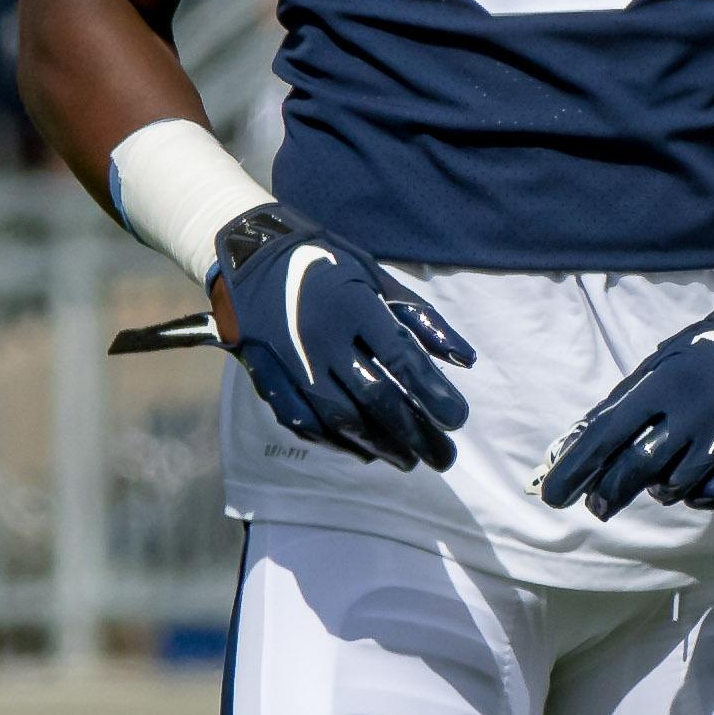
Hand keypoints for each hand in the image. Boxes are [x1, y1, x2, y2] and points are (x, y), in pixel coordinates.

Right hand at [213, 204, 473, 470]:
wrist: (249, 254)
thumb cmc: (325, 264)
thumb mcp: (376, 277)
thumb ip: (420, 320)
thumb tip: (465, 360)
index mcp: (354, 306)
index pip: (402, 359)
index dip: (433, 394)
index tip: (457, 419)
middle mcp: (323, 337)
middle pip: (376, 398)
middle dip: (415, 433)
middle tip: (443, 457)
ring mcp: (292, 362)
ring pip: (341, 418)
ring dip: (381, 446)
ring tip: (410, 460)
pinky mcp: (268, 377)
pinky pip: (304, 422)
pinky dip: (338, 443)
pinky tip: (365, 453)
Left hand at [537, 290, 713, 518]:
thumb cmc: (700, 356)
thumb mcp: (656, 367)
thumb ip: (618, 406)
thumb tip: (573, 446)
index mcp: (662, 386)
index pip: (605, 435)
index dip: (575, 468)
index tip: (553, 494)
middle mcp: (691, 415)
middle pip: (635, 470)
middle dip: (607, 494)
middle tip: (595, 505)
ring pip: (671, 488)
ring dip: (654, 489)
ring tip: (654, 475)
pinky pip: (707, 495)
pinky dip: (691, 494)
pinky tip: (689, 477)